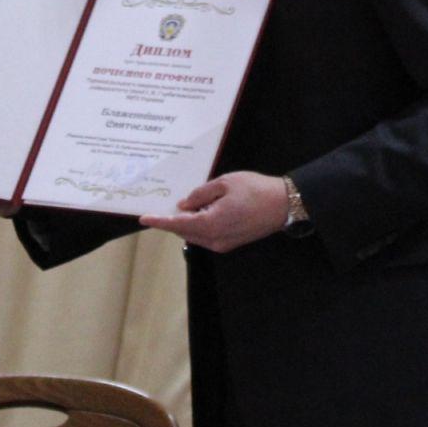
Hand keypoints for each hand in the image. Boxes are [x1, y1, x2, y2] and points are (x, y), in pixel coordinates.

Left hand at [139, 172, 288, 252]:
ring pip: (195, 236)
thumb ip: (200, 194)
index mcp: (211, 224)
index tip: (143, 218)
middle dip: (171, 221)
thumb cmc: (256, 190)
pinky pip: (206, 237)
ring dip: (185, 224)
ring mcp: (223, 244)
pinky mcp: (231, 243)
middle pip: (184, 232)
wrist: (284, 205)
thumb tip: (183, 205)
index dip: (159, 221)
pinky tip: (198, 212)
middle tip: (161, 207)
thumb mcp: (224, 183)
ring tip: (180, 207)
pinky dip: (197, 227)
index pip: (178, 224)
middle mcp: (215, 239)